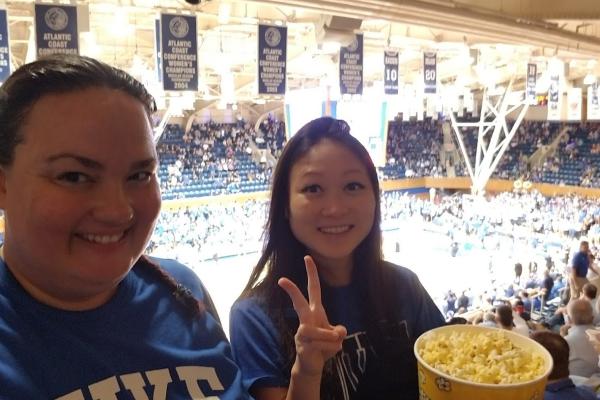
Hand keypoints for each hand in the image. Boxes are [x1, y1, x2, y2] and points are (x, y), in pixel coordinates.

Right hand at [278, 255, 346, 377]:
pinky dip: (332, 349)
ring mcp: (302, 332)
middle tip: (282, 279)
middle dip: (292, 291)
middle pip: (299, 303)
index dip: (312, 273)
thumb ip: (339, 330)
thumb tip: (337, 332)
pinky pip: (324, 345)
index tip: (307, 257)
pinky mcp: (302, 346)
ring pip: (323, 332)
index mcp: (315, 311)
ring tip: (332, 343)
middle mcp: (306, 319)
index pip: (313, 289)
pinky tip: (324, 352)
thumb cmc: (323, 344)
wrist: (312, 364)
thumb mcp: (336, 335)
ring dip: (331, 339)